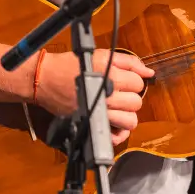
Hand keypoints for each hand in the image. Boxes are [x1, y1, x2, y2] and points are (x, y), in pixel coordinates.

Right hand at [35, 48, 154, 145]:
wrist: (45, 79)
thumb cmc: (70, 65)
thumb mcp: (100, 54)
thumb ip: (129, 61)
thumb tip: (149, 72)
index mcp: (112, 76)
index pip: (139, 83)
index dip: (132, 81)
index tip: (123, 80)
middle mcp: (108, 96)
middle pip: (136, 102)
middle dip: (130, 97)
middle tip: (118, 93)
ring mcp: (100, 113)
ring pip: (130, 121)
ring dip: (126, 115)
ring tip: (116, 108)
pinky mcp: (91, 125)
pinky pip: (115, 138)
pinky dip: (118, 134)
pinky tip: (114, 125)